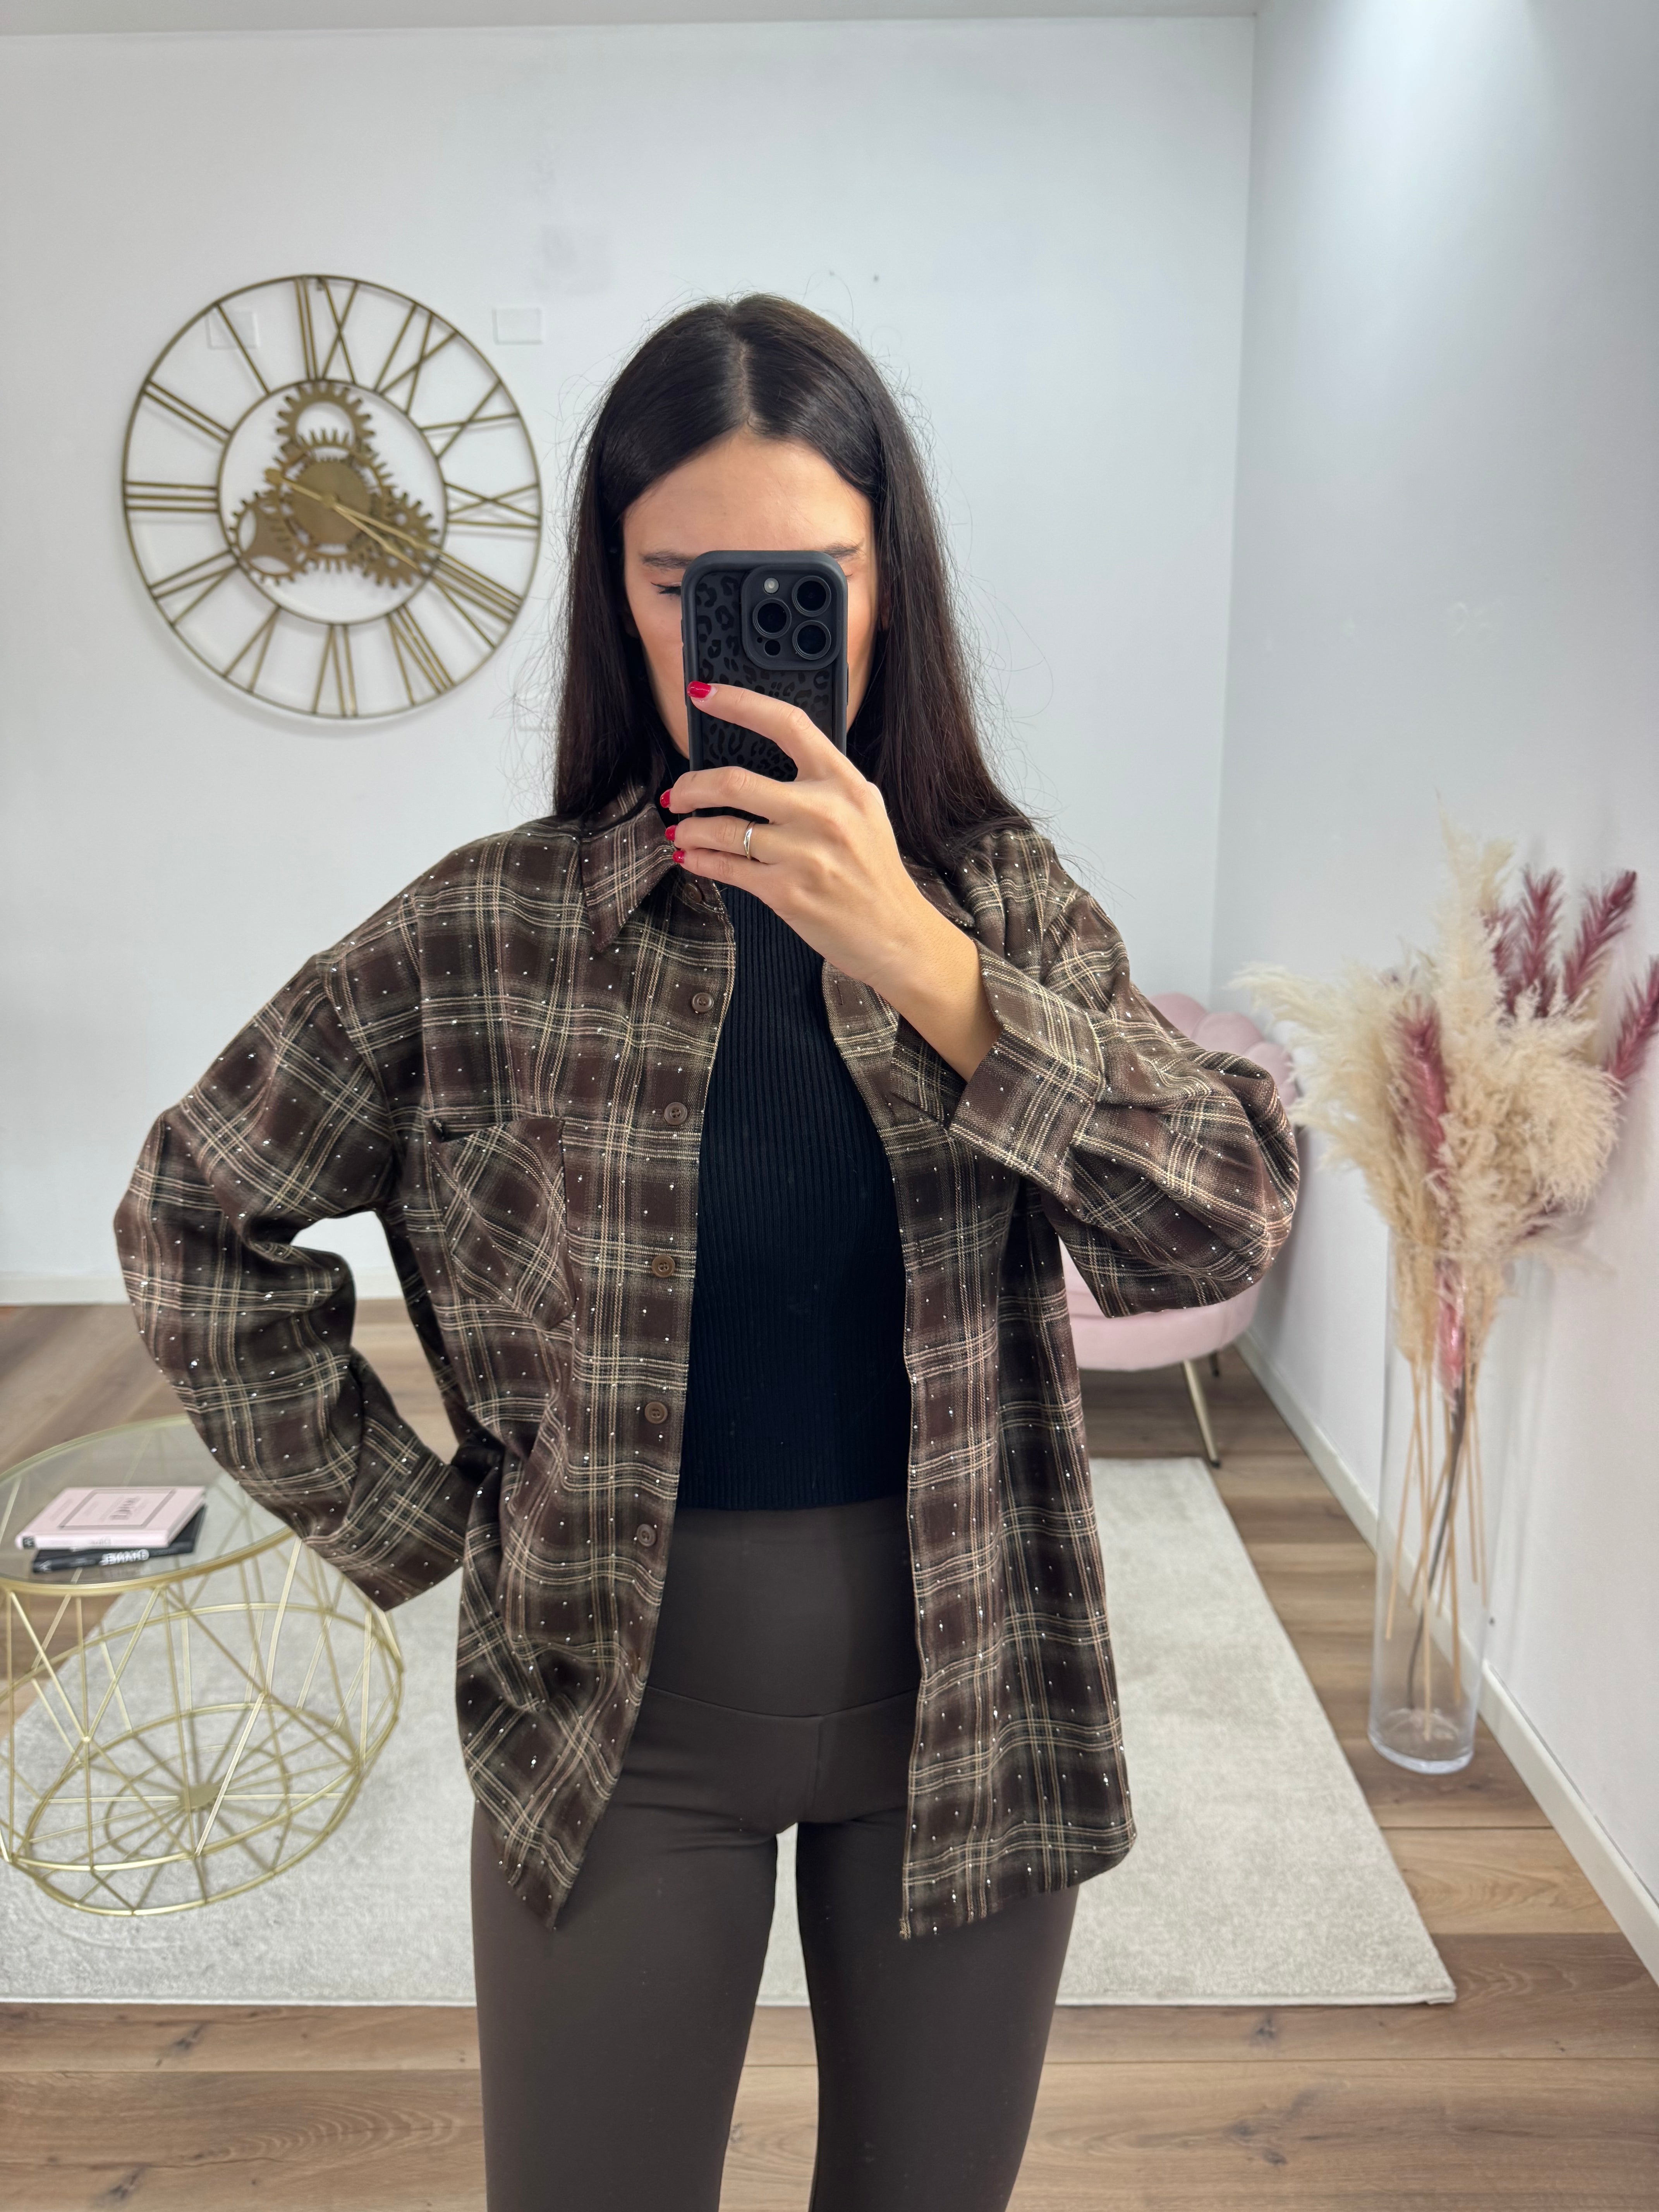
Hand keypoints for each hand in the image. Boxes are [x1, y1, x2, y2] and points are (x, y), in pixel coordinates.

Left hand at [664, 683, 1000, 1081]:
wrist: (897, 935)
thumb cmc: (875, 874)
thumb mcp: (864, 812)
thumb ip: (823, 785)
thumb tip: (763, 764)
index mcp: (844, 783)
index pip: (787, 724)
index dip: (738, 703)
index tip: (702, 695)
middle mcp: (824, 812)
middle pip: (734, 780)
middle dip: (690, 785)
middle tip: (677, 792)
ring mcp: (804, 853)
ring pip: (722, 828)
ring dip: (689, 827)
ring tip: (680, 830)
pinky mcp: (786, 892)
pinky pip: (726, 868)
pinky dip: (699, 859)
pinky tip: (691, 856)